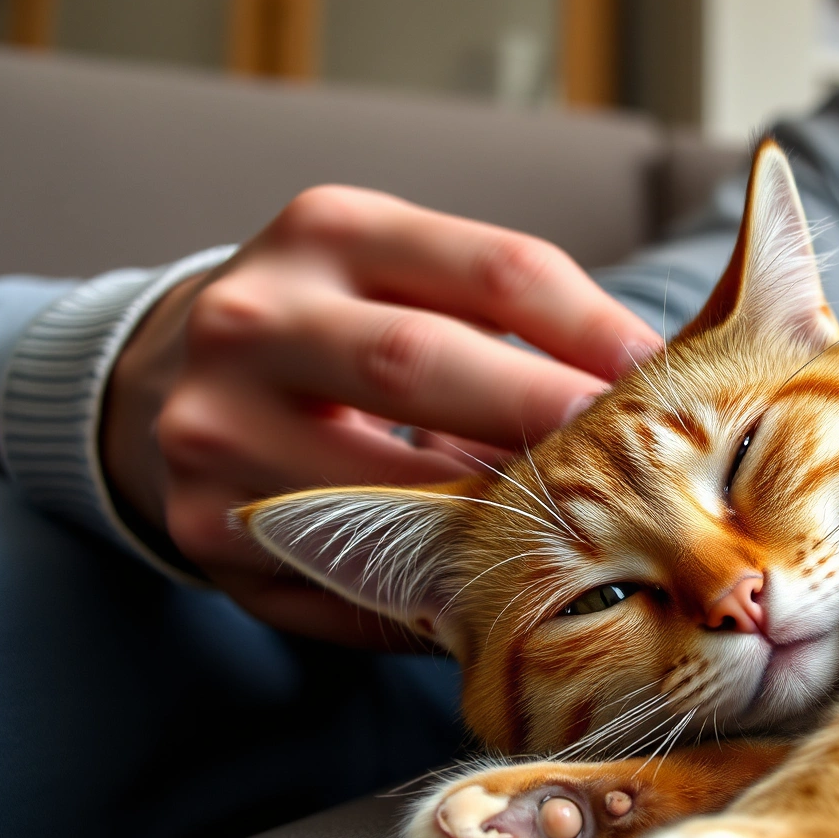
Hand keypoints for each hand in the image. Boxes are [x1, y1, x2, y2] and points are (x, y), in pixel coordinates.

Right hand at [102, 185, 661, 646]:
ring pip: (376, 487)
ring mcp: (214, 430)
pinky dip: (430, 598)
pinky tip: (493, 604)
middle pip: (418, 361)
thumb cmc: (343, 327)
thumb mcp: (408, 276)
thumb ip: (515, 314)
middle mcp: (255, 321)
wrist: (173, 380)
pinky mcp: (205, 531)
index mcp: (330, 234)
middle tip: (631, 462)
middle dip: (538, 414)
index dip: (595, 330)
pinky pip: (345, 582)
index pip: (493, 271)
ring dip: (485, 522)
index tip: (665, 381)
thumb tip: (657, 383)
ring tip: (573, 544)